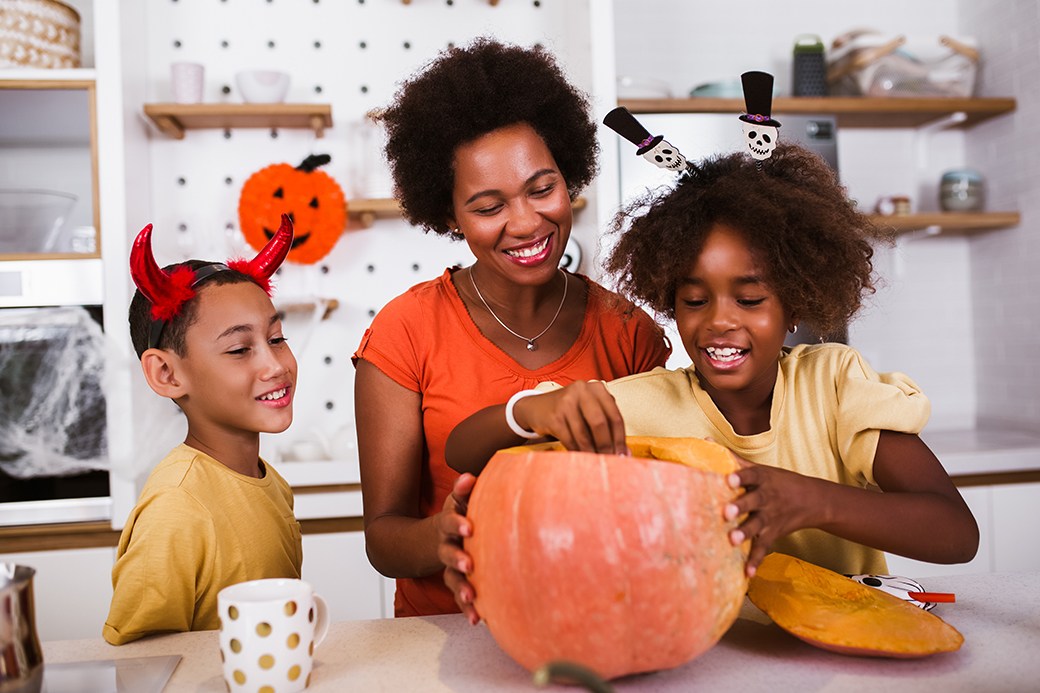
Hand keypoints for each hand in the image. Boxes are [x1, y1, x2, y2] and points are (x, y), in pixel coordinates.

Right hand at [437, 473, 480, 624]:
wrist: (426, 541)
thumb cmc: (453, 517)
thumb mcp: (454, 502)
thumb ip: (462, 491)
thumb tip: (469, 476)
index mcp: (447, 525)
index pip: (450, 522)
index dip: (457, 524)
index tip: (469, 528)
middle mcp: (445, 546)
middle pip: (448, 554)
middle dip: (457, 559)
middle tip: (469, 566)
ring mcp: (449, 566)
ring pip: (452, 579)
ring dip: (461, 589)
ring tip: (471, 599)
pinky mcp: (456, 582)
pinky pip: (460, 596)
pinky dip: (468, 609)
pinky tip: (477, 619)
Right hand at [514, 380, 626, 454]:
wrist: (537, 408)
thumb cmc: (570, 412)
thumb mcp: (590, 409)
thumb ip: (607, 425)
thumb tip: (625, 454)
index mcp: (597, 388)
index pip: (615, 416)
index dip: (620, 439)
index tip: (623, 456)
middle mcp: (582, 391)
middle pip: (600, 423)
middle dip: (606, 446)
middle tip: (610, 461)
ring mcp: (566, 402)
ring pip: (584, 434)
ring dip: (591, 452)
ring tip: (595, 463)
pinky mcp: (554, 416)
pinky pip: (569, 439)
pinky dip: (576, 451)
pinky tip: (581, 458)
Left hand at [724, 460, 824, 576]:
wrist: (812, 500)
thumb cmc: (777, 481)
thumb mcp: (759, 468)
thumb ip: (732, 458)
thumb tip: (705, 443)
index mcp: (763, 479)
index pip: (751, 476)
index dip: (741, 477)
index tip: (729, 478)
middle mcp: (767, 498)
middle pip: (754, 501)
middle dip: (740, 507)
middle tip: (726, 512)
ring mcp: (771, 517)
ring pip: (758, 526)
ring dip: (745, 533)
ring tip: (732, 540)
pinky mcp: (773, 534)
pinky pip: (764, 548)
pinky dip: (756, 561)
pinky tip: (747, 573)